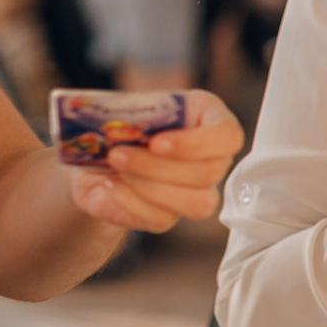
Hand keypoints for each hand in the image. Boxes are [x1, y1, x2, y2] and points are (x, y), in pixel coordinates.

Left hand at [64, 91, 244, 233]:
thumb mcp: (128, 107)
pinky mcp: (171, 216)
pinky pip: (163, 218)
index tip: (156, 143)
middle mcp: (213, 158)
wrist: (98, 153)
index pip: (228, 136)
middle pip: (209, 172)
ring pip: (196, 202)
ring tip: (115, 167)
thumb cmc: (121, 123)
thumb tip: (122, 125)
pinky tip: (110, 185)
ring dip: (149, 186)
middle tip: (118, 154)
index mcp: (211, 119)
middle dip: (158, 166)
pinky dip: (132, 201)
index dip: (197, 143)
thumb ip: (134, 113)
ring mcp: (197, 192)